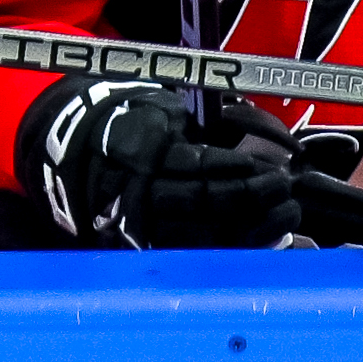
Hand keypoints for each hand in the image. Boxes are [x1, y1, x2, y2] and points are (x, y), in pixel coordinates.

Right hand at [19, 78, 309, 246]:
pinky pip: (198, 253)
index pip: (197, 166)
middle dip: (250, 198)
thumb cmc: (134, 124)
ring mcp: (142, 226)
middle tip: (284, 188)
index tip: (274, 167)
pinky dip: (234, 246)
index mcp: (141, 151)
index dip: (238, 169)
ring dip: (251, 227)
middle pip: (203, 203)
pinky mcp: (148, 248)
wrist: (76, 152)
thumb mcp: (166, 109)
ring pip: (205, 235)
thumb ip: (216, 122)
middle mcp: (139, 192)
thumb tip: (278, 141)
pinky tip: (263, 238)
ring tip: (285, 214)